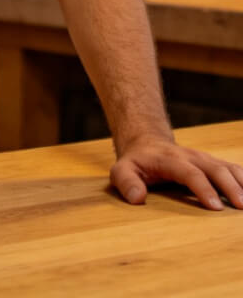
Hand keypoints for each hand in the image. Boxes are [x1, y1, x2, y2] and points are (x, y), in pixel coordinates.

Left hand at [111, 136, 242, 210]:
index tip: (215, 207)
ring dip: (242, 183)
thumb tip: (137, 198)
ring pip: (228, 168)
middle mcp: (192, 157)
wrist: (147, 143)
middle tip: (241, 207)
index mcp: (171, 159)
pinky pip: (234, 170)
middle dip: (230, 187)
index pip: (190, 173)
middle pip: (215, 169)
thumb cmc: (136, 162)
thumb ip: (126, 182)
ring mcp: (205, 159)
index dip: (203, 188)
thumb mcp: (122, 169)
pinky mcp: (213, 164)